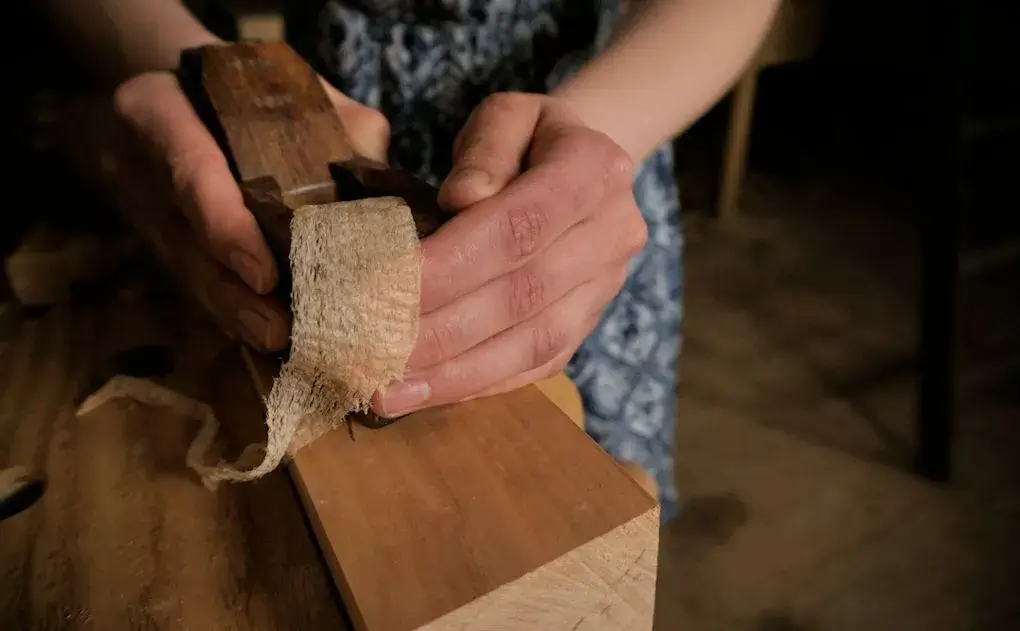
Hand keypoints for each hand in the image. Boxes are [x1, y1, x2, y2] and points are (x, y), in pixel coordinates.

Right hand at [111, 71, 389, 350]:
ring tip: (278, 346)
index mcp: (158, 111)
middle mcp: (137, 167)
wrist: (176, 92)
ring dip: (233, 316)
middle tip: (279, 333)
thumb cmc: (244, 87)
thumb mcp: (285, 85)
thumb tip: (384, 182)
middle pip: (185, 242)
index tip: (265, 275)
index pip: (189, 173)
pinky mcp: (156, 244)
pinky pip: (191, 285)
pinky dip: (230, 314)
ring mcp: (141, 211)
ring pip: (185, 274)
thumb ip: (334, 123)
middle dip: (233, 295)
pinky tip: (264, 342)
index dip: (226, 229)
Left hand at [373, 93, 646, 416]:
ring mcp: (606, 287)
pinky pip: (538, 366)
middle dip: (441, 330)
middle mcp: (613, 234)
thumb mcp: (508, 116)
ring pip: (532, 343)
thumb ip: (486, 150)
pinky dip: (480, 385)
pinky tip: (428, 395)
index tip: (385, 287)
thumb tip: (462, 199)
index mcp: (596, 171)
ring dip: (455, 374)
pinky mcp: (589, 324)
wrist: (587, 168)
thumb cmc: (530, 139)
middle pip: (522, 294)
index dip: (452, 263)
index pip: (519, 226)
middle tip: (370, 351)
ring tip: (388, 392)